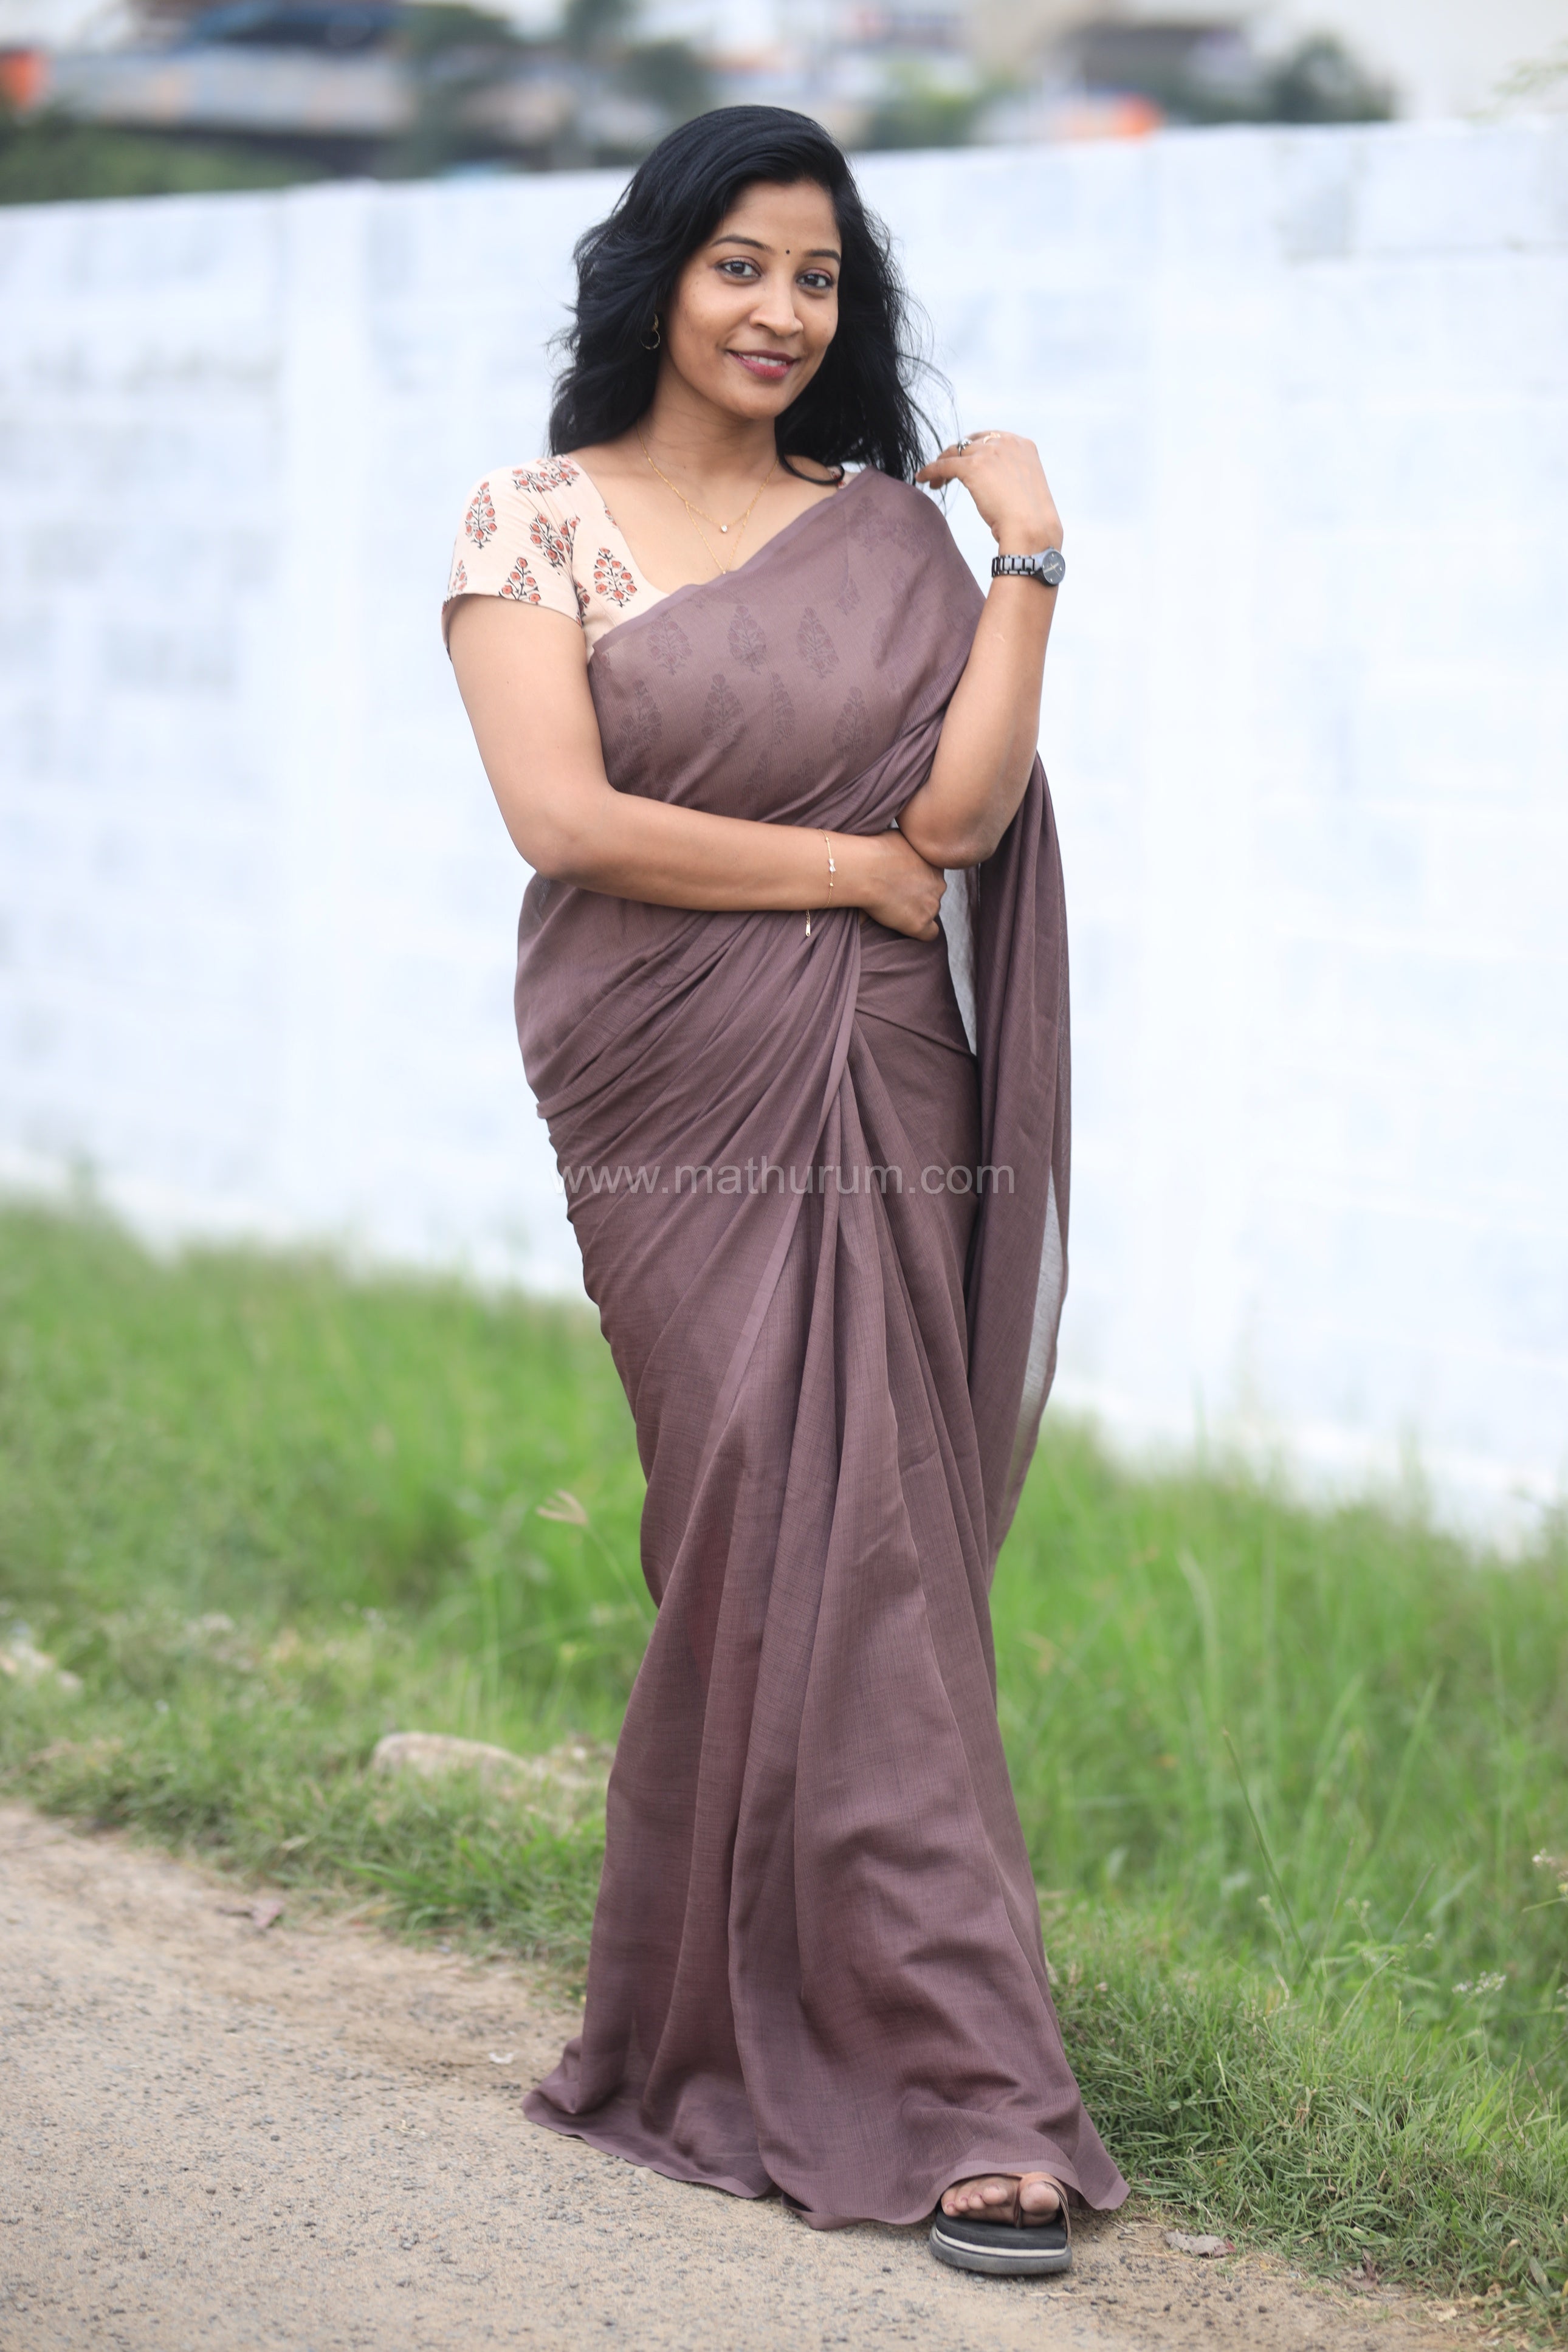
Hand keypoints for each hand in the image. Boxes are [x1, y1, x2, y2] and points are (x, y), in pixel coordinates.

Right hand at [853, 829, 946, 939]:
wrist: (864, 869)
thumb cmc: (874, 848)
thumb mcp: (900, 835)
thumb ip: (909, 844)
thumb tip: (903, 845)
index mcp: (934, 863)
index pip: (934, 874)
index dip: (919, 878)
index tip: (903, 879)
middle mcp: (938, 884)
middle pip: (933, 893)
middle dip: (919, 894)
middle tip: (896, 893)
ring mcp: (931, 905)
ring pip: (930, 911)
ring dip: (917, 911)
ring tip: (894, 908)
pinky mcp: (919, 924)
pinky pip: (930, 934)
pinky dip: (920, 932)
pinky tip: (907, 926)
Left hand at [915, 430, 1061, 555]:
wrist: (1031, 527)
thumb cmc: (1030, 518)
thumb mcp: (1025, 487)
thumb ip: (1011, 476)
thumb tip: (995, 484)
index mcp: (1022, 445)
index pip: (990, 439)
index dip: (974, 450)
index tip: (965, 462)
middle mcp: (1006, 442)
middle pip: (970, 443)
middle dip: (958, 457)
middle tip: (947, 474)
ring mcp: (989, 452)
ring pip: (955, 452)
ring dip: (942, 465)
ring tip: (935, 481)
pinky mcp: (973, 466)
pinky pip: (944, 465)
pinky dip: (930, 470)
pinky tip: (922, 478)